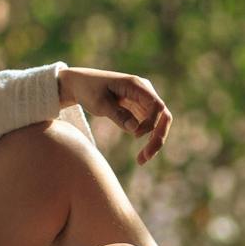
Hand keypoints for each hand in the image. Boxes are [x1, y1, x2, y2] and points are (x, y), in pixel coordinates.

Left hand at [58, 67, 173, 162]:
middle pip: (163, 116)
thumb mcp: (99, 103)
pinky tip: (140, 155)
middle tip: (146, 157)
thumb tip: (135, 130)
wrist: (81, 84)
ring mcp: (143, 100)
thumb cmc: (88, 90)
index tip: (135, 135)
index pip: (156, 105)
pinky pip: (150, 126)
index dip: (151, 123)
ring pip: (159, 123)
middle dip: (158, 137)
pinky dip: (147, 140)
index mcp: (136, 85)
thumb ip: (117, 115)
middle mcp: (145, 91)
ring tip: (141, 160)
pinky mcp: (139, 109)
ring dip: (154, 142)